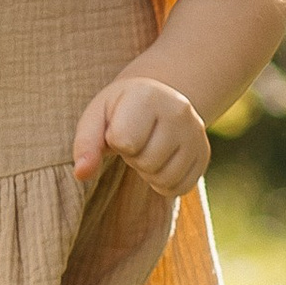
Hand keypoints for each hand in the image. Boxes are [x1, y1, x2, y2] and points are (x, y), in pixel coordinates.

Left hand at [72, 70, 211, 196]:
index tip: (119, 127)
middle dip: (133, 157)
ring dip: (148, 172)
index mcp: (147, 96)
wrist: (157, 99)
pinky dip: (164, 183)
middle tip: (135, 140)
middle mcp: (179, 111)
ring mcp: (196, 133)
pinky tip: (161, 161)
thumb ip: (85, 144)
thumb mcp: (96, 117)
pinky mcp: (204, 155)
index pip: (125, 141)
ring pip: (164, 178)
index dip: (115, 141)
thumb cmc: (119, 110)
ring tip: (147, 148)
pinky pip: (180, 188)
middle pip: (146, 162)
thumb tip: (81, 174)